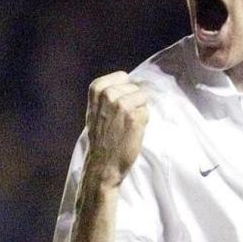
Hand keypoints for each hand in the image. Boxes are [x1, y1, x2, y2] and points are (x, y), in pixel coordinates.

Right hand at [85, 71, 148, 186]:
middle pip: (134, 86)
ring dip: (139, 109)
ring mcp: (121, 104)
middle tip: (121, 119)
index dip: (124, 90)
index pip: (122, 76)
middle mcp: (108, 94)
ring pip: (143, 96)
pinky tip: (132, 131)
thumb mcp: (95, 109)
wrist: (101, 164)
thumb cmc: (100, 137)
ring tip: (126, 124)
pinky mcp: (135, 117)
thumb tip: (136, 81)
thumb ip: (109, 93)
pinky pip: (147, 110)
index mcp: (97, 89)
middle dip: (133, 100)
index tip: (117, 105)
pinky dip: (144, 120)